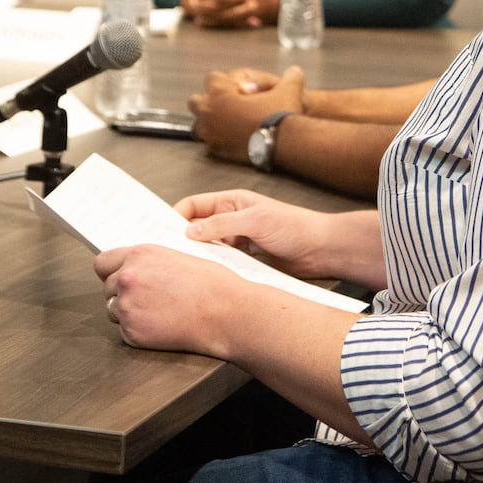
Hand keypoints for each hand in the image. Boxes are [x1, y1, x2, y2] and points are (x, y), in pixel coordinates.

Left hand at [94, 243, 244, 355]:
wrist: (225, 313)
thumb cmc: (212, 285)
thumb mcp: (177, 257)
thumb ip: (149, 262)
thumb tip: (134, 267)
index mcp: (139, 255)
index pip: (103, 263)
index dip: (112, 271)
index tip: (118, 276)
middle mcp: (128, 278)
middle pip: (107, 288)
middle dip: (124, 293)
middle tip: (150, 298)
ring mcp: (128, 307)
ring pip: (114, 310)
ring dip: (129, 312)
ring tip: (158, 311)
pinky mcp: (132, 332)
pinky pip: (124, 331)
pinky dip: (138, 331)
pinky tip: (161, 324)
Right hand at [175, 188, 333, 278]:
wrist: (321, 251)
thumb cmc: (295, 227)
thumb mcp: (256, 221)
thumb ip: (222, 224)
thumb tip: (190, 230)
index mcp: (231, 203)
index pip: (193, 206)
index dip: (175, 217)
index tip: (161, 233)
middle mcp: (230, 221)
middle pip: (195, 229)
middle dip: (181, 240)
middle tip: (165, 255)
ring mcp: (236, 243)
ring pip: (206, 250)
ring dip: (196, 258)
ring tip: (182, 269)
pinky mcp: (243, 262)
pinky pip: (219, 265)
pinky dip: (211, 271)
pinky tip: (205, 280)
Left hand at [189, 66, 305, 163]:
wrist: (282, 143)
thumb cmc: (281, 114)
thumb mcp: (289, 89)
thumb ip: (290, 78)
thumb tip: (295, 71)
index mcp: (220, 93)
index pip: (211, 79)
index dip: (223, 82)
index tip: (235, 89)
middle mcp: (209, 112)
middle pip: (195, 101)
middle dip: (208, 102)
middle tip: (225, 106)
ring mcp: (210, 133)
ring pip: (198, 125)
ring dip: (208, 122)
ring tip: (225, 124)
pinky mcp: (216, 150)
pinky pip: (209, 143)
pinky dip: (217, 140)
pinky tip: (231, 138)